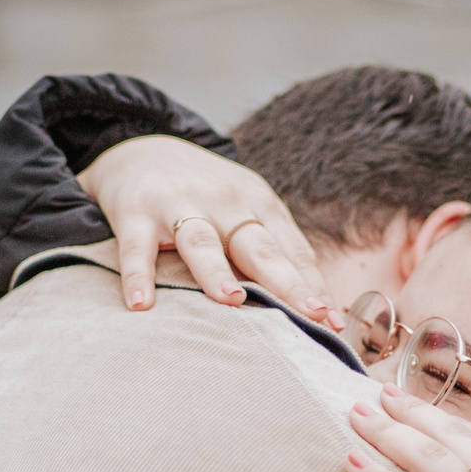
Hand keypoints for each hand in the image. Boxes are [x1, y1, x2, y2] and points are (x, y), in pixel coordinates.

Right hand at [78, 135, 339, 326]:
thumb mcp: (246, 210)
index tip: (334, 322)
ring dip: (216, 272)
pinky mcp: (136, 213)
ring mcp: (179, 207)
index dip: (314, 286)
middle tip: (311, 314)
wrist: (142, 149)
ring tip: (231, 299)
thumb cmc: (205, 195)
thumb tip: (318, 304)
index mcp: (258, 204)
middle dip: (287, 281)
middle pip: (258, 247)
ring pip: (201, 242)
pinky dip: (138, 275)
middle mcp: (224, 203)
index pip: (292, 251)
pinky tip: (140, 305)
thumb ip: (275, 250)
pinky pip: (137, 249)